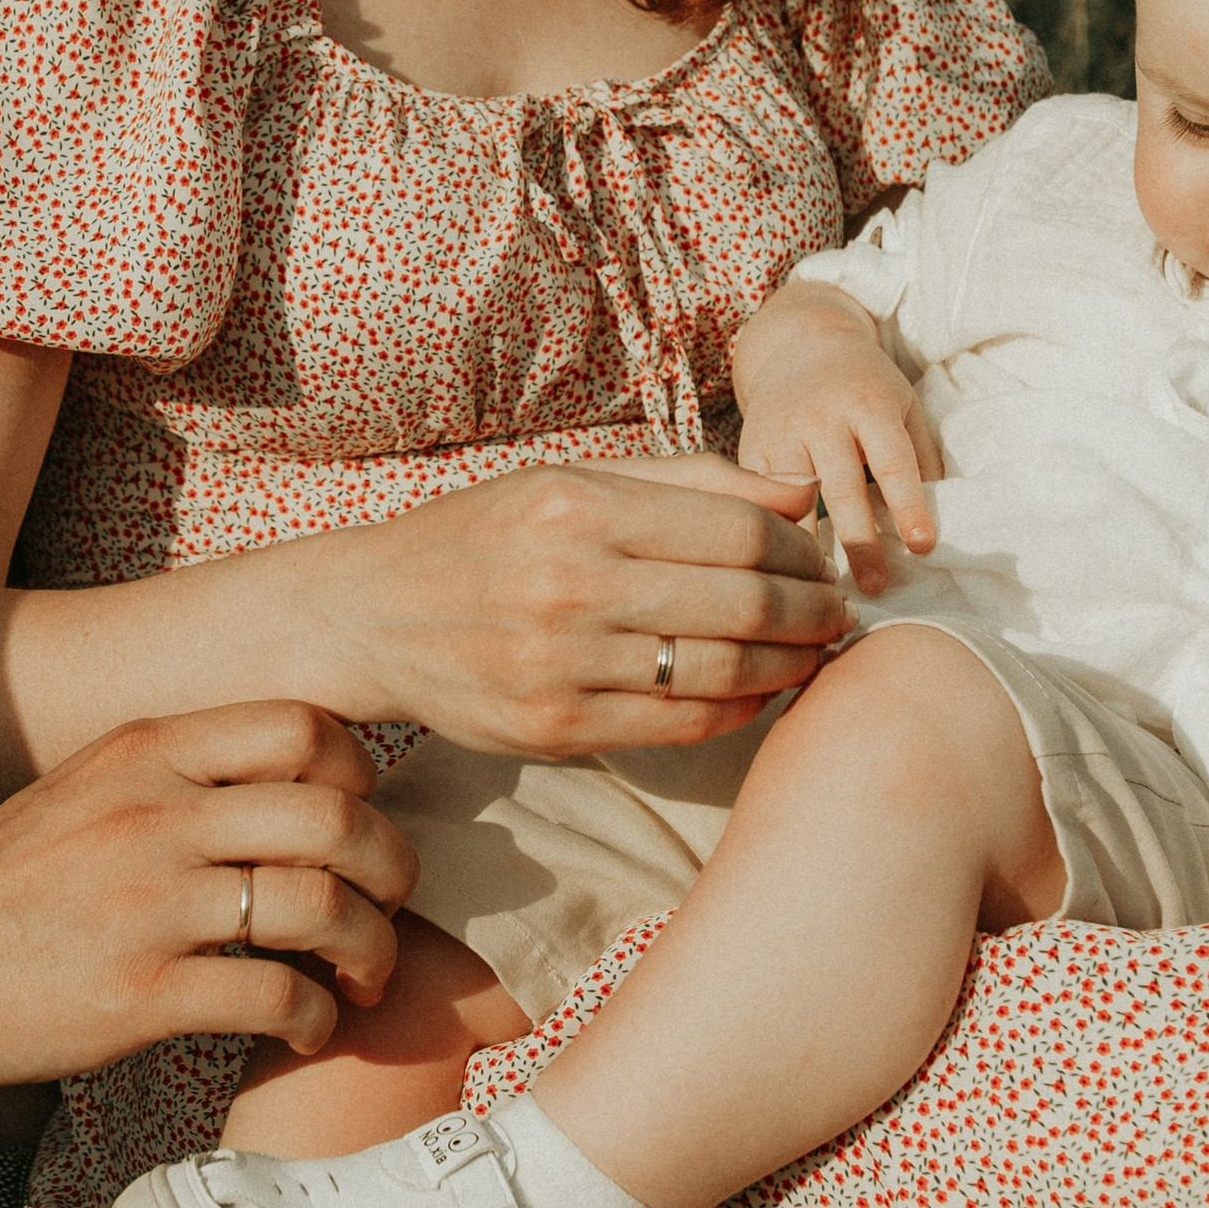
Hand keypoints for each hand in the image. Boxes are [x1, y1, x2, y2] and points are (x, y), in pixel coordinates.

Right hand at [0, 703, 417, 1089]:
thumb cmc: (0, 884)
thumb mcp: (91, 789)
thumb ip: (182, 777)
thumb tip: (290, 791)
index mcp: (145, 751)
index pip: (302, 724)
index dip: (359, 772)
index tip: (359, 818)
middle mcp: (155, 813)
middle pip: (333, 813)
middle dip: (389, 867)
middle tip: (389, 905)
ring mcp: (149, 903)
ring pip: (319, 905)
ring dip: (368, 948)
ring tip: (361, 976)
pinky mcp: (139, 994)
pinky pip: (273, 996)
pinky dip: (314, 1017)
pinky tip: (305, 1027)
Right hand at [339, 460, 845, 757]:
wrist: (372, 616)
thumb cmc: (484, 536)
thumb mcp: (571, 479)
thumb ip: (689, 482)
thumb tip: (801, 495)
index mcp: (578, 505)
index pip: (740, 531)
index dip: (803, 550)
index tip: (822, 558)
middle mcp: (570, 583)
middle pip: (744, 603)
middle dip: (814, 611)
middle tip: (836, 612)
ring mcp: (561, 663)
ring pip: (722, 672)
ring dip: (789, 665)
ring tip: (810, 652)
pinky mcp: (554, 727)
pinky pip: (681, 726)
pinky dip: (738, 709)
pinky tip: (756, 690)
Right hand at [730, 279, 941, 596]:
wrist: (799, 345)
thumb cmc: (865, 385)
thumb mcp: (904, 404)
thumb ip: (922, 456)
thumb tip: (939, 518)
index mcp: (869, 406)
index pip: (893, 462)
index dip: (909, 506)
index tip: (924, 547)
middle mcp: (822, 418)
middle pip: (842, 490)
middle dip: (860, 543)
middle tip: (877, 588)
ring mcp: (781, 433)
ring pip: (792, 501)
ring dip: (809, 549)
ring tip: (825, 591)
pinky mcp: (750, 448)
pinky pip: (758, 499)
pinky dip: (771, 533)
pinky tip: (784, 568)